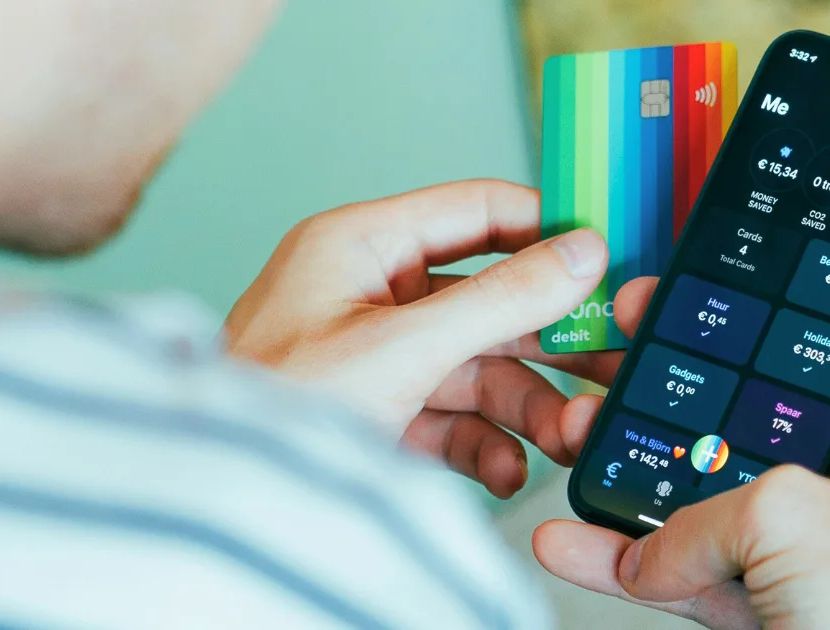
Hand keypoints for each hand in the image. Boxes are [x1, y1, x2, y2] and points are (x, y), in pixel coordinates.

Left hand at [225, 180, 625, 497]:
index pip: (473, 211)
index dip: (542, 229)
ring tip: (565, 436)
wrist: (224, 505)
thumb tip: (578, 255)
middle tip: (605, 359)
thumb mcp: (400, 348)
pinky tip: (508, 469)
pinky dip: (482, 444)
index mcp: (358, 247)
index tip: (603, 256)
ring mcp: (375, 358)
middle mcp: (368, 295)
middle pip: (485, 299)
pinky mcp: (378, 413)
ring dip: (523, 405)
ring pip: (474, 367)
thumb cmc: (273, 410)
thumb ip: (498, 299)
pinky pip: (448, 417)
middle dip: (545, 340)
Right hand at [533, 296, 829, 629]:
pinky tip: (570, 540)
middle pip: (765, 404)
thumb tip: (654, 554)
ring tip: (578, 430)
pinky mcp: (767, 610)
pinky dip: (622, 561)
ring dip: (635, 469)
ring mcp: (811, 552)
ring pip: (707, 493)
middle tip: (634, 340)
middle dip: (690, 378)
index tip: (770, 267)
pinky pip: (682, 572)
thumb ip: (707, 513)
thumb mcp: (799, 517)